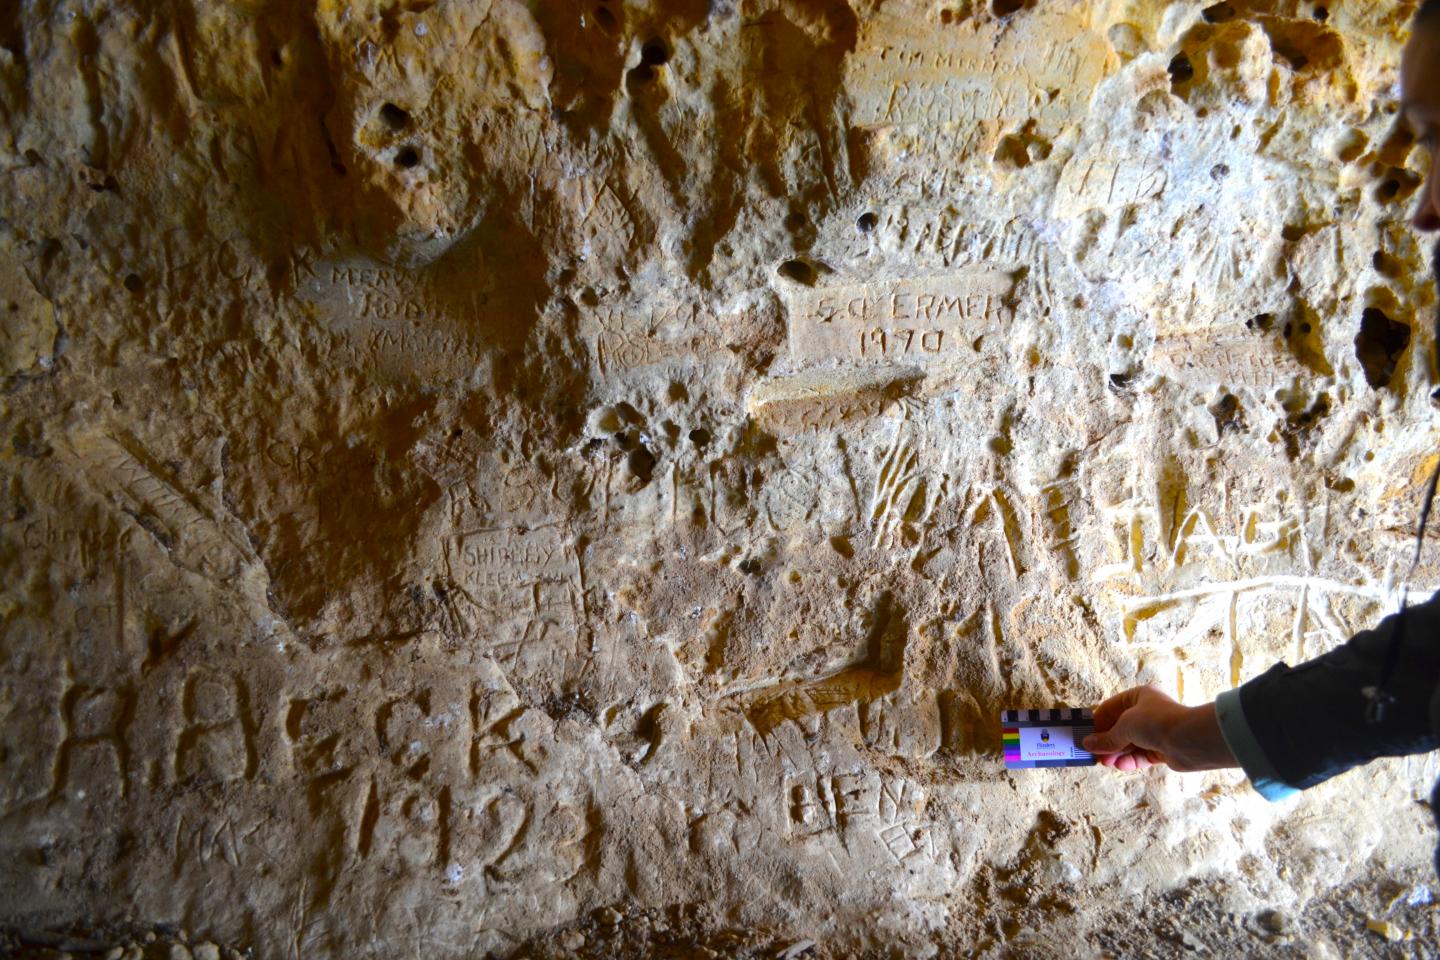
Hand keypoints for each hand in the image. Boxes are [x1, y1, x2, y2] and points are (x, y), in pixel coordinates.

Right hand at [1082, 685, 1237, 772]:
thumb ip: (1106, 738)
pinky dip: (1130, 760)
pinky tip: (1121, 766)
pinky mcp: (1161, 749)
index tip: (1085, 737)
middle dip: (1107, 742)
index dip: (1097, 723)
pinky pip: (1140, 755)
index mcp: (1138, 697)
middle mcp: (1146, 712)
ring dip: (1117, 753)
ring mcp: (1154, 731)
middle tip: (1094, 754)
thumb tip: (1087, 744)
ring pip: (1129, 743)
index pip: (1110, 708)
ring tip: (1106, 763)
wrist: (1190, 740)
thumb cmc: (1155, 722)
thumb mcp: (1125, 726)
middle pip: (1119, 728)